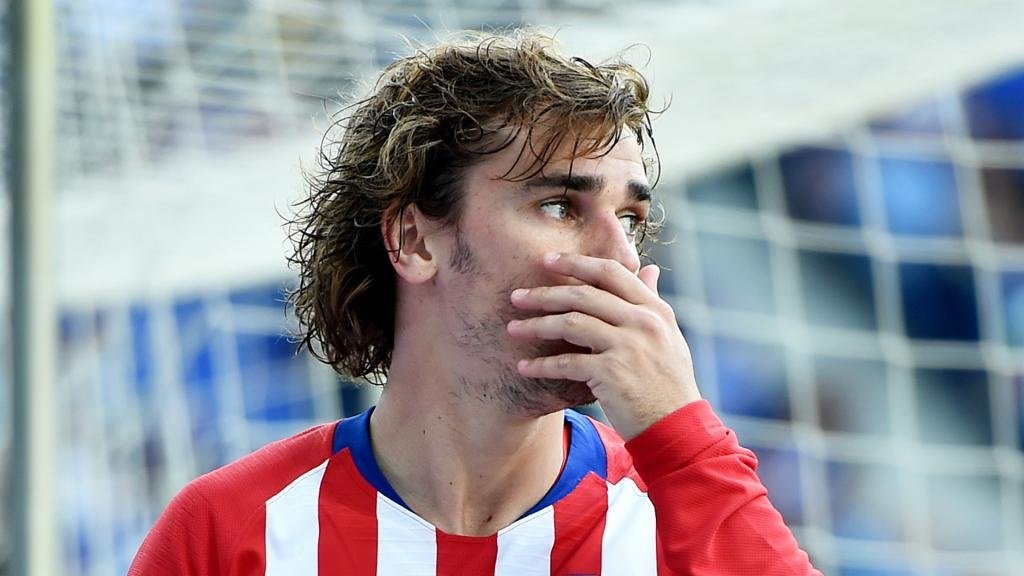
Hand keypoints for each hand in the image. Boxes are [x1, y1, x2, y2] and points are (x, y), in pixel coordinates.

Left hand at [506, 252, 700, 439]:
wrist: (677, 427)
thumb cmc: (668, 382)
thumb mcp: (668, 336)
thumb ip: (653, 302)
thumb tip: (649, 269)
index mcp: (655, 310)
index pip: (611, 272)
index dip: (576, 262)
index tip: (548, 259)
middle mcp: (643, 322)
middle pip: (583, 295)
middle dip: (544, 294)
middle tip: (517, 296)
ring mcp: (628, 347)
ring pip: (570, 323)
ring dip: (536, 325)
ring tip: (512, 329)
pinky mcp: (611, 373)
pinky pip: (566, 363)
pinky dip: (541, 365)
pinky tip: (524, 367)